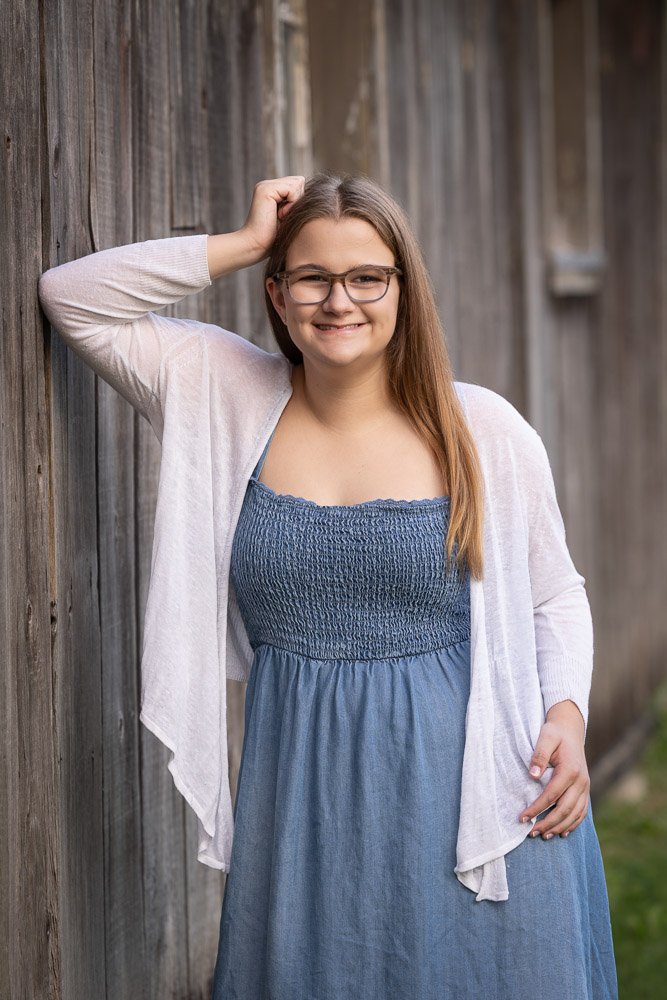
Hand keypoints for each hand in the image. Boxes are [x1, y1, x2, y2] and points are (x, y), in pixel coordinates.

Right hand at [239, 175, 305, 261]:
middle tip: (283, 217)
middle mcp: (268, 185)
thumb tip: (315, 195)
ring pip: (298, 183)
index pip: (298, 185)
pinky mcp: (266, 189)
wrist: (256, 246)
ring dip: (295, 203)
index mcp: (273, 191)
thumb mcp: (290, 218)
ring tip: (281, 217)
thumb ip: (296, 204)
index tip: (286, 217)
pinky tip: (280, 215)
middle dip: (298, 201)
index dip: (298, 201)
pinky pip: (293, 189)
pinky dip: (291, 204)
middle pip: (300, 182)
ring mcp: (266, 185)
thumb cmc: (273, 239)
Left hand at [518, 700, 589, 838]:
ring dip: (559, 827)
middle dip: (547, 823)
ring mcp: (585, 787)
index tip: (522, 818)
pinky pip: (582, 812)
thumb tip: (532, 775)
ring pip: (575, 814)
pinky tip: (562, 833)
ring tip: (543, 836)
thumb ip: (539, 755)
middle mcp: (581, 781)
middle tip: (530, 833)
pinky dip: (573, 824)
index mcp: (570, 770)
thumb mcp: (546, 737)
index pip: (551, 795)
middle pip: (564, 809)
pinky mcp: (585, 789)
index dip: (536, 808)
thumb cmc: (555, 733)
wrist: (571, 729)